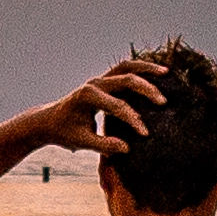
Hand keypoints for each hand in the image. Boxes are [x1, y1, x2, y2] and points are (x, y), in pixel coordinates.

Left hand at [31, 63, 165, 159]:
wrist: (50, 121)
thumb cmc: (65, 132)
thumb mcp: (82, 142)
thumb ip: (104, 145)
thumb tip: (127, 148)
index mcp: (88, 97)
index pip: (117, 106)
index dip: (133, 120)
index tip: (146, 134)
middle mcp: (94, 83)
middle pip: (125, 79)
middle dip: (146, 90)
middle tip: (163, 103)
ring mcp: (99, 80)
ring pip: (126, 67)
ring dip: (146, 69)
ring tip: (166, 73)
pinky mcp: (103, 81)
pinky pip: (123, 70)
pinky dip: (139, 69)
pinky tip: (156, 73)